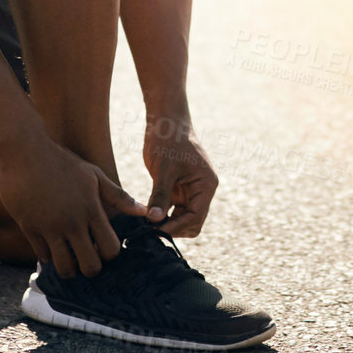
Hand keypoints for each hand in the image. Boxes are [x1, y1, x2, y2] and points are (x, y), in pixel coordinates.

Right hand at [0, 126, 155, 277]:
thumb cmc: (61, 161)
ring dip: (69, 267)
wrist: (24, 150)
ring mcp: (49, 227)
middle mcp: (72, 222)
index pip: (110, 249)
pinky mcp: (29, 228)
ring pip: (65, 268)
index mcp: (91, 209)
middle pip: (90, 266)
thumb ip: (118, 196)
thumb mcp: (93, 175)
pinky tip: (51, 245)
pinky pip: (42, 256)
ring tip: (69, 257)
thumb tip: (143, 212)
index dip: (110, 253)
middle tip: (87, 258)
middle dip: (91, 268)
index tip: (103, 247)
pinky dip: (48, 255)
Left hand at [143, 116, 217, 237]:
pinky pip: (172, 209)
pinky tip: (147, 217)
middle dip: (173, 227)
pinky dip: (162, 214)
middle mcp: (202, 190)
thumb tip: (154, 220)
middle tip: (150, 230)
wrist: (165, 121)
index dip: (177, 226)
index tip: (156, 231)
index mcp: (206, 185)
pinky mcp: (178, 189)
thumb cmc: (167, 140)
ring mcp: (190, 190)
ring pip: (182, 218)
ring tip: (146, 225)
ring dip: (167, 223)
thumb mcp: (163, 169)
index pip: (196, 217)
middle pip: (192, 222)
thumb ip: (160, 195)